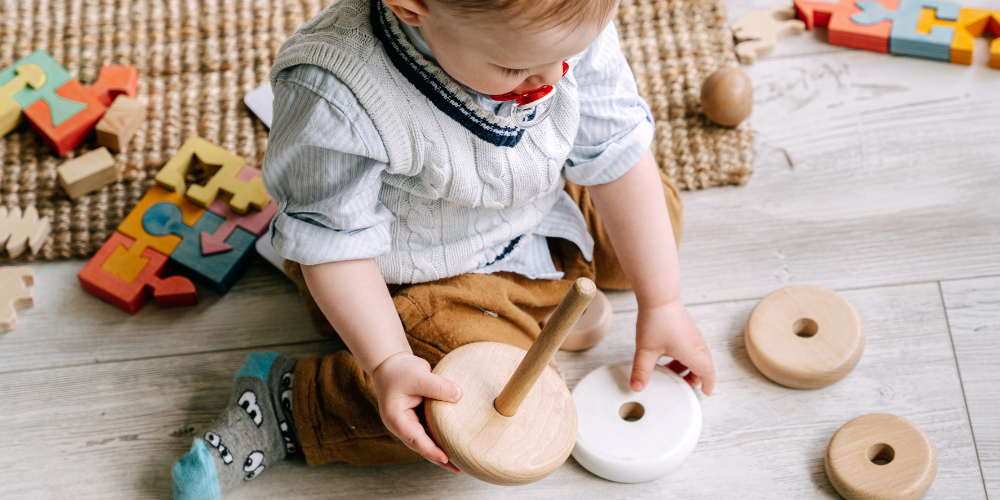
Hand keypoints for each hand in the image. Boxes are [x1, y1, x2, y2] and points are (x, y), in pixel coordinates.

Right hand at [372, 352, 462, 471]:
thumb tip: (459, 395)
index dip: (431, 450)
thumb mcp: (418, 375)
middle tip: (458, 469)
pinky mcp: (418, 418)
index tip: (446, 458)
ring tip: (460, 461)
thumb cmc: (399, 370)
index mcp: (397, 419)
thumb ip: (437, 386)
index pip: (415, 439)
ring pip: (427, 441)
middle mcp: (402, 425)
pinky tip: (455, 442)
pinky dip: (442, 437)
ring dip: (442, 451)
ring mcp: (410, 423)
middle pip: (422, 446)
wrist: (391, 363)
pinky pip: (431, 431)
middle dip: (439, 459)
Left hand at [630, 299, 715, 395]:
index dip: (708, 385)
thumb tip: (637, 387)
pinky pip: (690, 348)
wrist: (659, 296)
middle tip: (681, 386)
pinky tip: (665, 356)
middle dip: (694, 378)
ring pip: (696, 357)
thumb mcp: (646, 350)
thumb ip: (641, 371)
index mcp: (693, 353)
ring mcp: (692, 335)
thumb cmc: (656, 320)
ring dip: (686, 367)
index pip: (708, 373)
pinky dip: (683, 357)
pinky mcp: (686, 329)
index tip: (705, 393)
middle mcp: (697, 345)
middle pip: (703, 367)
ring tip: (669, 372)